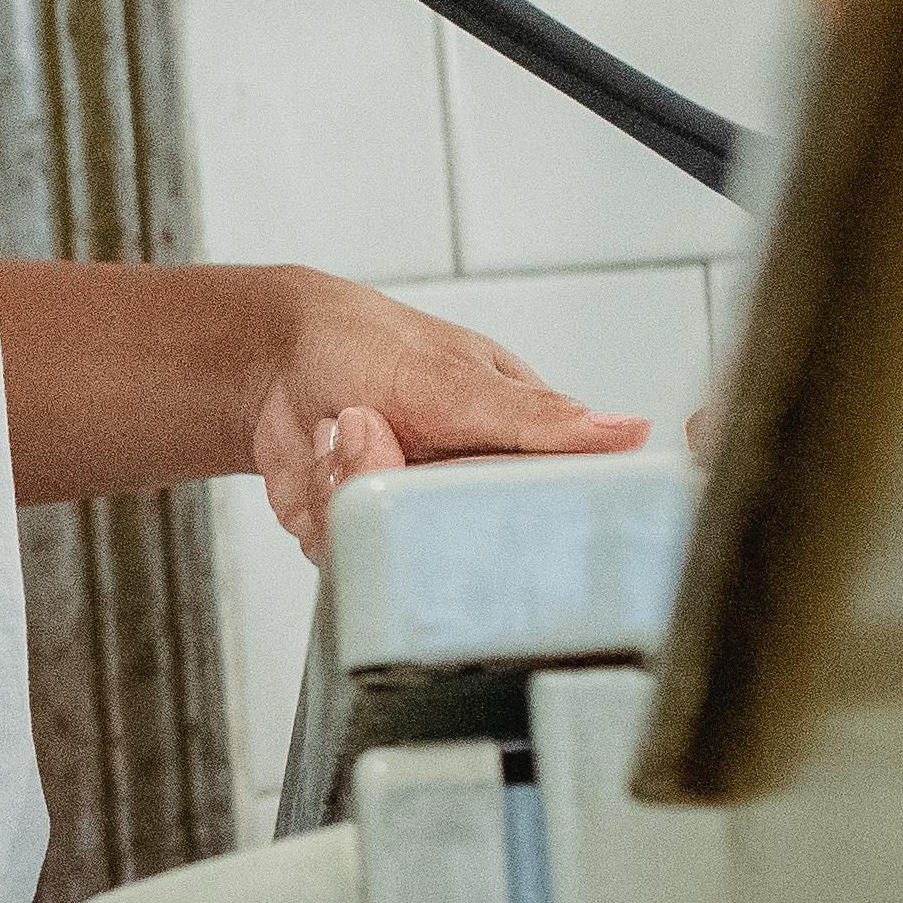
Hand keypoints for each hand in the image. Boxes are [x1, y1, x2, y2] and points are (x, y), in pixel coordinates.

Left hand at [244, 272, 649, 559]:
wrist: (274, 359)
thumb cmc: (370, 344)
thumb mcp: (455, 375)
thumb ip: (534, 416)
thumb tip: (629, 431)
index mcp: (520, 445)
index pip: (551, 505)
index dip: (514, 513)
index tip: (459, 474)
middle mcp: (471, 489)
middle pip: (461, 546)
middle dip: (403, 489)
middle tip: (372, 424)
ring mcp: (413, 517)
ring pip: (395, 556)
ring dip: (352, 490)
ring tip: (342, 430)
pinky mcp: (361, 538)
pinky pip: (344, 557)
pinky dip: (320, 512)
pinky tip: (320, 462)